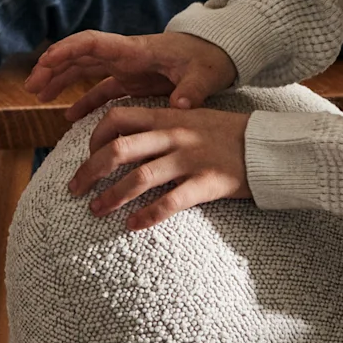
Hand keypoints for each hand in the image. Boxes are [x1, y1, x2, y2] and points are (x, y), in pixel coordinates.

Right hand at [29, 26, 237, 119]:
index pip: (93, 44)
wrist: (221, 52)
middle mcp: (125, 56)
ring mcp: (127, 68)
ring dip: (60, 80)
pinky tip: (68, 117)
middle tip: (30, 87)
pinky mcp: (133, 80)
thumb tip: (181, 105)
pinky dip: (83, 100)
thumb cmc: (211, 59)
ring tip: (37, 96)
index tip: (45, 63)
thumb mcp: (205, 75)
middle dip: (53, 67)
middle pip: (80, 56)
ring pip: (85, 70)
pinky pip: (101, 89)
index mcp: (135, 50)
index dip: (67, 51)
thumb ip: (192, 89)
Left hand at [66, 100, 250, 228]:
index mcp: (167, 117)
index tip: (86, 155)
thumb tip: (129, 139)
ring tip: (95, 211)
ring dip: (112, 196)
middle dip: (90, 170)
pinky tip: (133, 226)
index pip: (117, 118)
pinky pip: (170, 202)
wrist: (268, 145)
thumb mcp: (192, 118)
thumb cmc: (228, 134)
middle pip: (118, 149)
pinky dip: (147, 215)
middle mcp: (174, 136)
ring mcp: (190, 160)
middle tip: (74, 188)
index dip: (94, 136)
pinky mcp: (207, 183)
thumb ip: (162, 125)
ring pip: (139, 178)